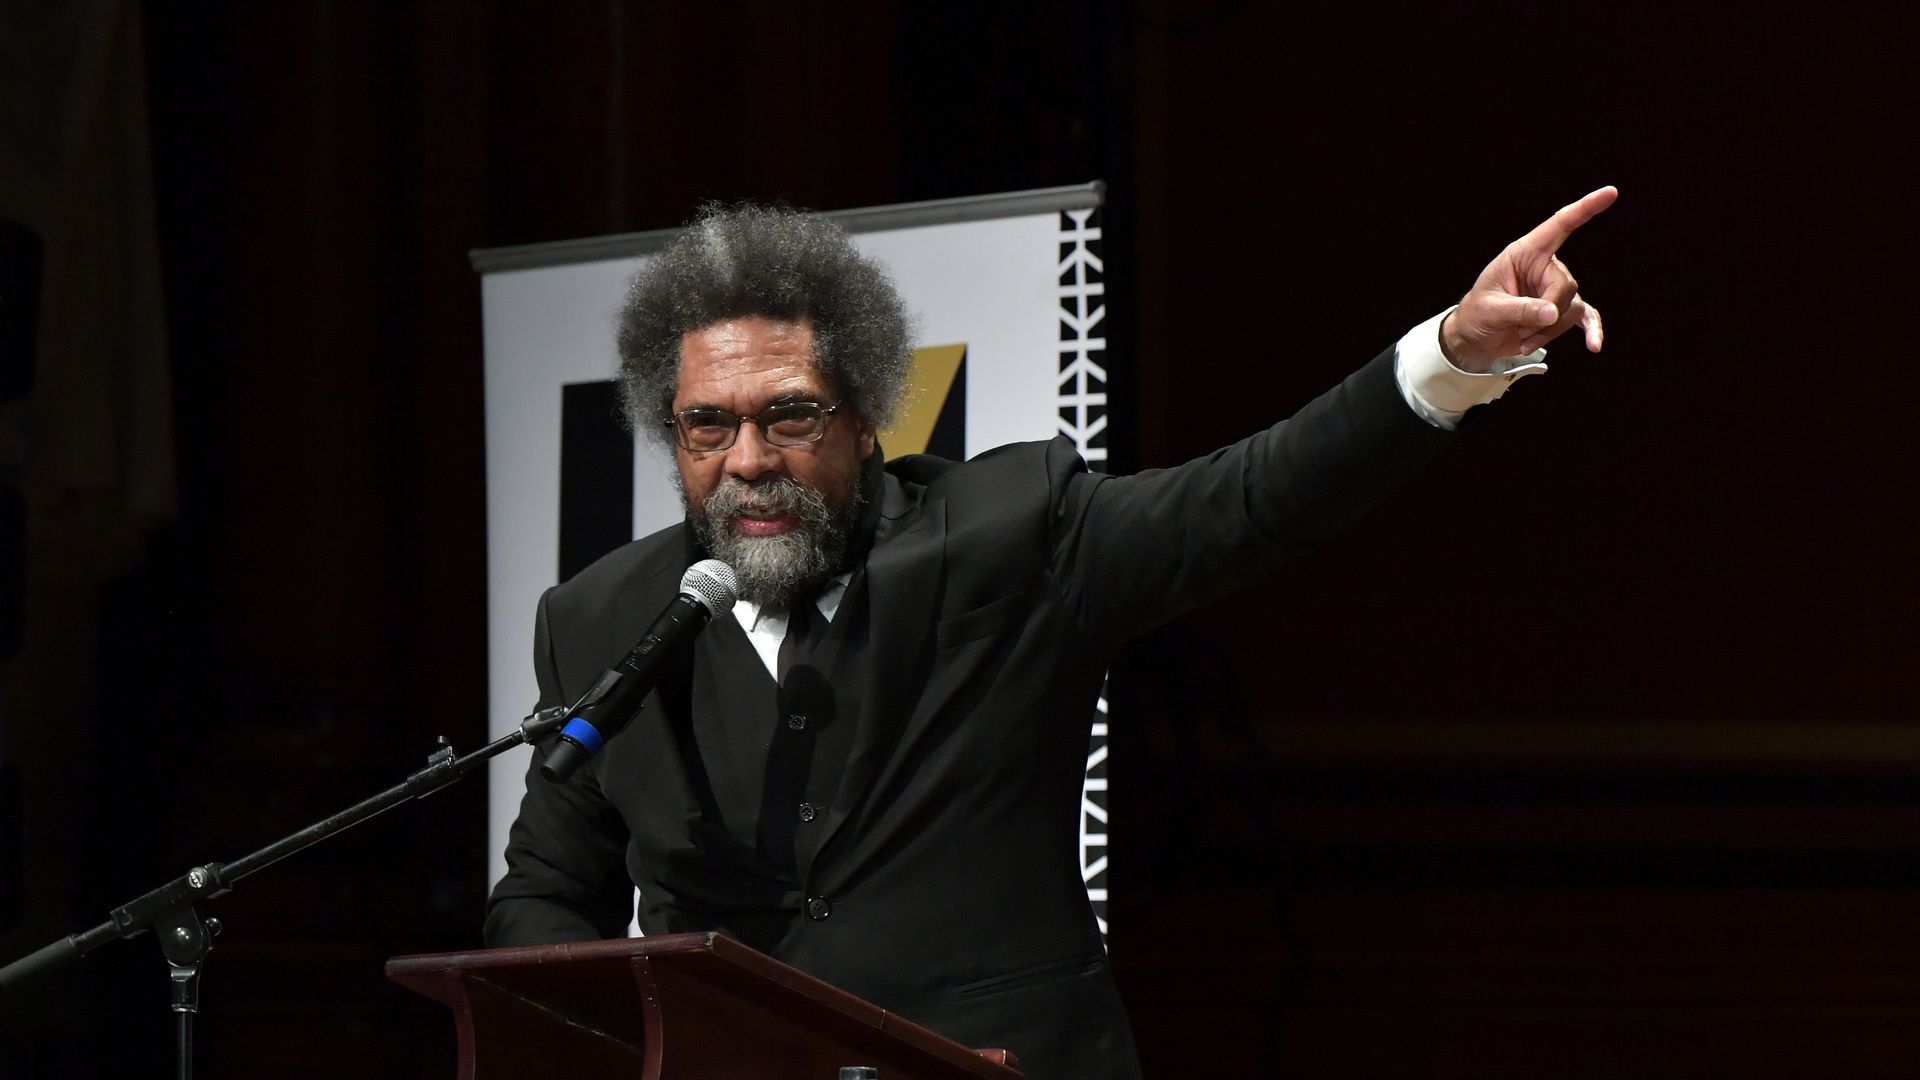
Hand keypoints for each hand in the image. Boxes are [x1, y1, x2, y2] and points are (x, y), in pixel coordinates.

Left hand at [1441, 186, 1616, 372]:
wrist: (1475, 338)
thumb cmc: (1477, 315)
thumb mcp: (1490, 310)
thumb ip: (1520, 310)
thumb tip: (1552, 313)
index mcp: (1525, 253)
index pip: (1559, 226)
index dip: (1584, 209)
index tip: (1609, 193)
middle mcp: (1544, 267)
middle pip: (1566, 285)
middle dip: (1547, 314)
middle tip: (1521, 332)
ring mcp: (1554, 290)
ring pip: (1571, 308)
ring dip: (1549, 331)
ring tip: (1522, 339)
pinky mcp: (1560, 311)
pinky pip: (1585, 317)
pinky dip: (1590, 330)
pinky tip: (1594, 345)